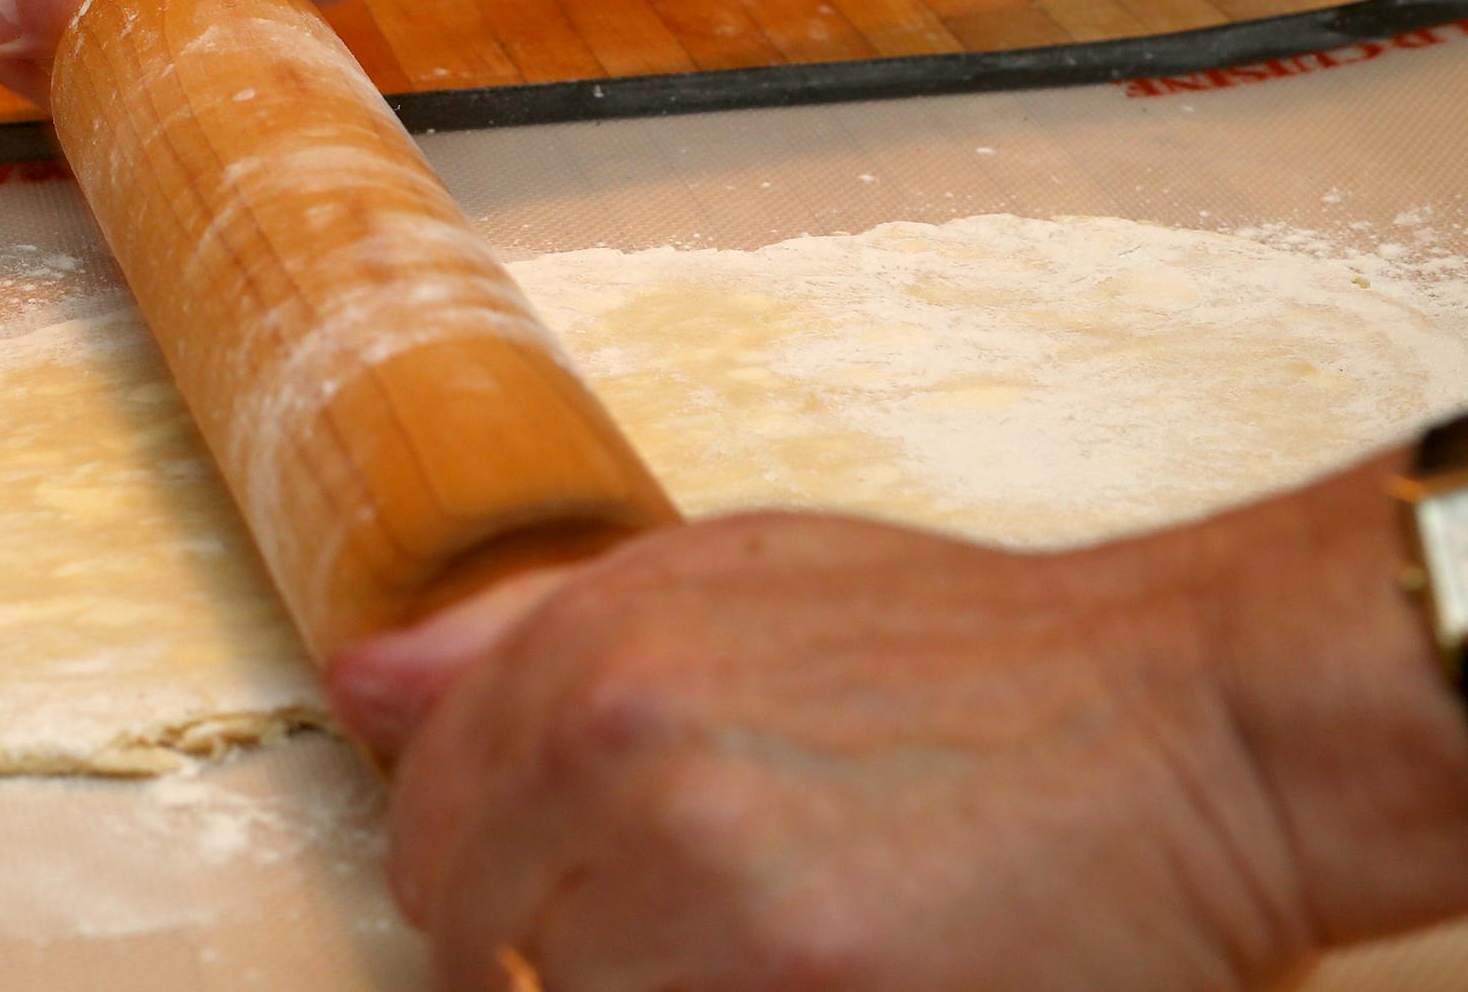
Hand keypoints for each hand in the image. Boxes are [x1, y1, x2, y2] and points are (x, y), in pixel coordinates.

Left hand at [327, 484, 1467, 991]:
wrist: (1177, 721)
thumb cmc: (956, 654)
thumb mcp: (726, 579)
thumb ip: (519, 635)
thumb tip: (352, 683)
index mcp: (587, 650)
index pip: (419, 829)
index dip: (476, 881)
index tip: (558, 897)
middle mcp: (621, 753)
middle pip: (478, 948)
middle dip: (555, 955)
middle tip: (691, 928)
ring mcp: (708, 885)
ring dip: (650, 990)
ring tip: (768, 940)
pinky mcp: (806, 991)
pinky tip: (811, 968)